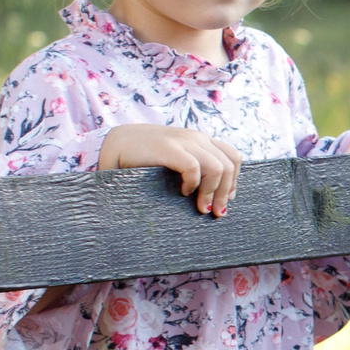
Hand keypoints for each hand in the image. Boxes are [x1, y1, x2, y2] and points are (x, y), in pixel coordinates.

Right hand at [98, 124, 244, 216]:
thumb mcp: (177, 161)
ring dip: (213, 192)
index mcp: (200, 140)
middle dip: (225, 192)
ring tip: (201, 206)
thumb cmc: (146, 160)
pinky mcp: (168, 148)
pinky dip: (193, 184)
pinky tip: (183, 192)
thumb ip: (195, 169)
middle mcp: (196, 138)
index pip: (233, 157)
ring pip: (218, 168)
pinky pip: (194, 168)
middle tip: (215, 212)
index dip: (234, 181)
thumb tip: (214, 198)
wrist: (114, 144)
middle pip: (229, 165)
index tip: (226, 200)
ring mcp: (183, 141)